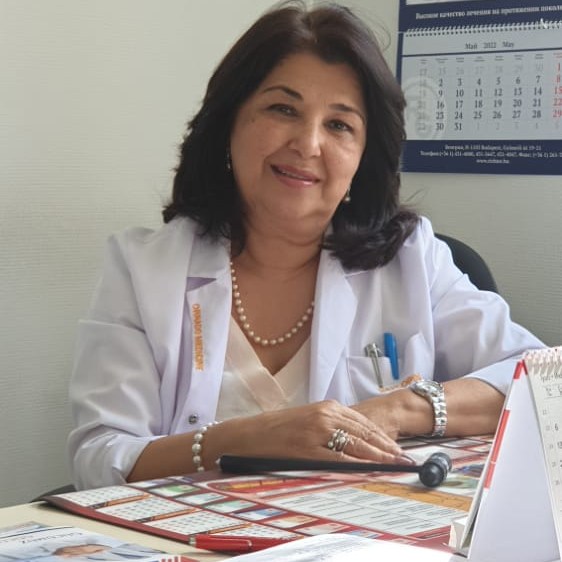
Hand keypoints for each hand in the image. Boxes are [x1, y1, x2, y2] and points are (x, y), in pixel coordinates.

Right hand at [219, 400, 405, 463]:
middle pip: (365, 433)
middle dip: (388, 448)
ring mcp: (318, 431)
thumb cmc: (279, 429)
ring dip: (379, 457)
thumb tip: (358, 441)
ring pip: (357, 445)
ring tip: (395, 465)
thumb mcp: (309, 419)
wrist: (250, 434)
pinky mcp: (309, 448)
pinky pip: (339, 459)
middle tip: (404, 459)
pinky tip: (370, 471)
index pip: (364, 422)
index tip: (398, 448)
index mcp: (328, 407)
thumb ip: (332, 425)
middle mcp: (326, 415)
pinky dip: (358, 465)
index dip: (383, 436)